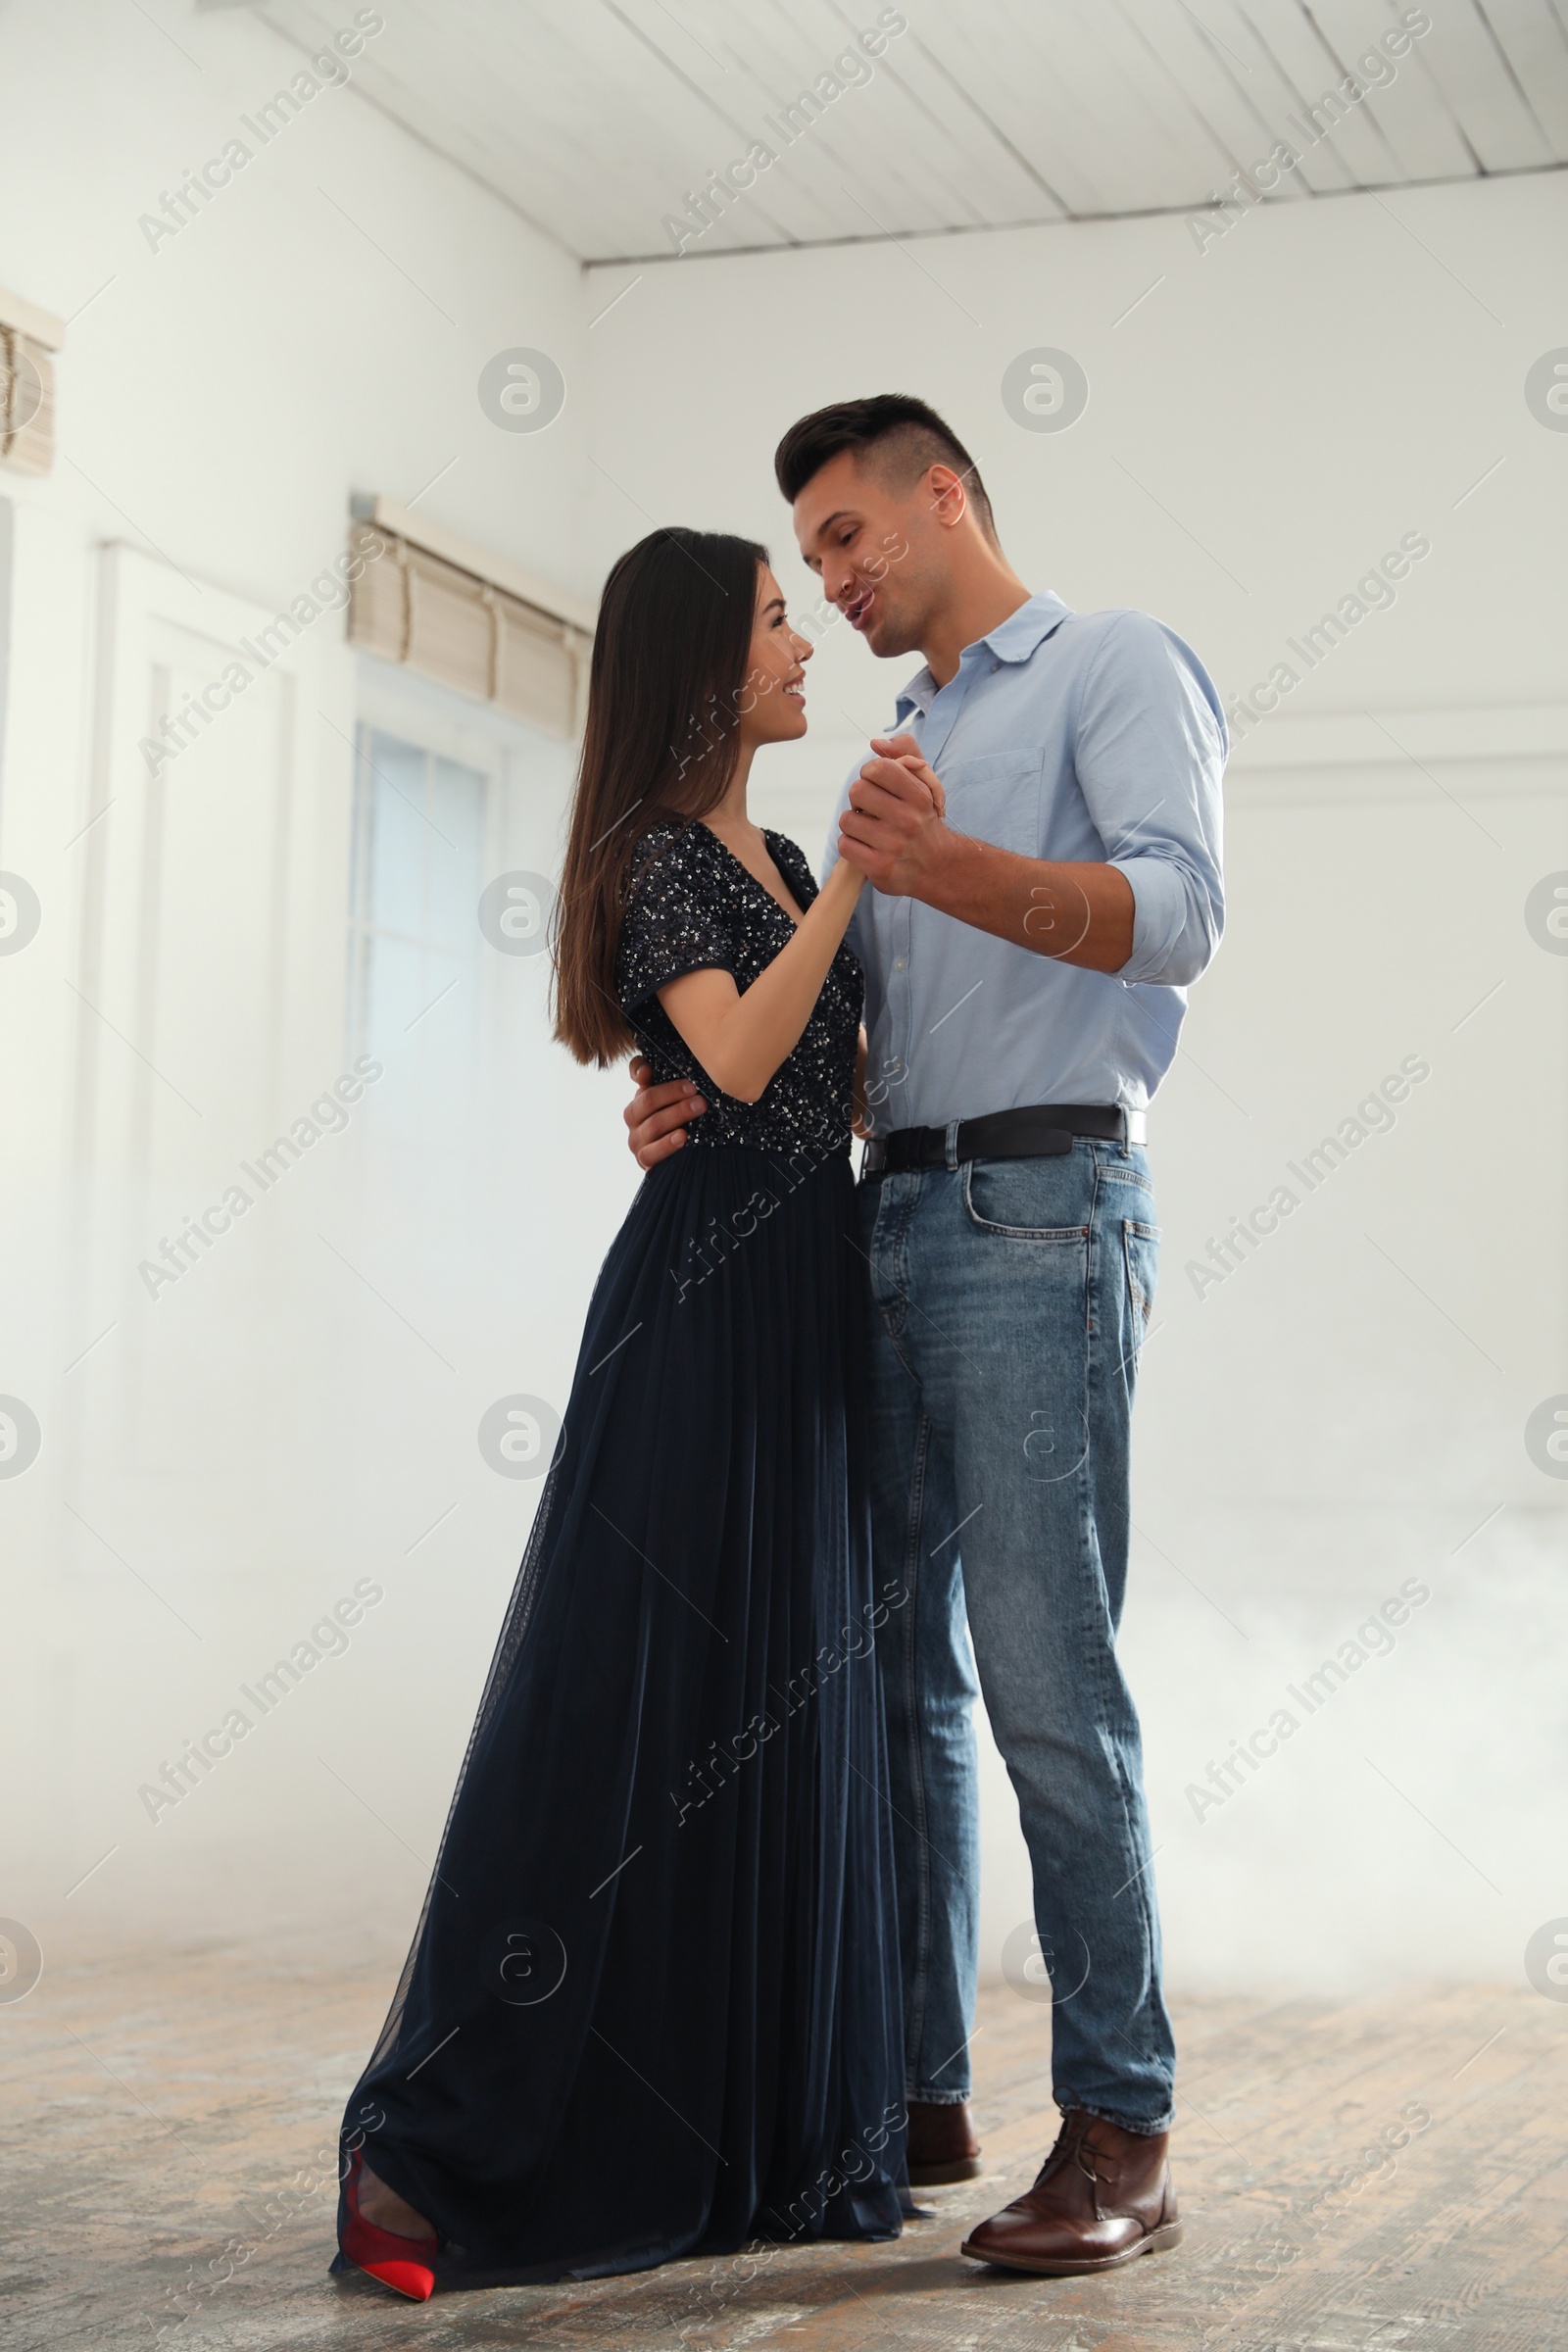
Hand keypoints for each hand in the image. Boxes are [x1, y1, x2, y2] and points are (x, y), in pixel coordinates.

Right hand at [625, 1055, 706, 1169]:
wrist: (683, 1158)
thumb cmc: (682, 1123)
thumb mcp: (679, 1100)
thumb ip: (668, 1081)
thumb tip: (647, 1069)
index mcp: (641, 1095)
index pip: (637, 1074)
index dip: (643, 1070)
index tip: (657, 1069)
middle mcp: (634, 1117)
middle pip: (647, 1100)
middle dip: (673, 1093)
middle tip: (696, 1091)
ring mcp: (637, 1139)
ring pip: (652, 1125)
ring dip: (677, 1114)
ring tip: (698, 1108)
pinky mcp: (644, 1160)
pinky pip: (651, 1153)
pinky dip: (667, 1144)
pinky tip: (683, 1136)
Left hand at [838, 734, 947, 895]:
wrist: (938, 867)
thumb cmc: (924, 820)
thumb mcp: (924, 784)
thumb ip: (904, 754)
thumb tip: (876, 743)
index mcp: (919, 796)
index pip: (878, 767)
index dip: (870, 773)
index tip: (878, 785)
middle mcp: (908, 820)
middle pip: (857, 791)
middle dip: (860, 798)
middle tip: (871, 809)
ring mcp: (893, 846)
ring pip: (847, 819)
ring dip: (854, 823)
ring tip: (869, 829)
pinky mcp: (879, 868)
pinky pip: (844, 844)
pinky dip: (851, 844)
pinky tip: (866, 846)